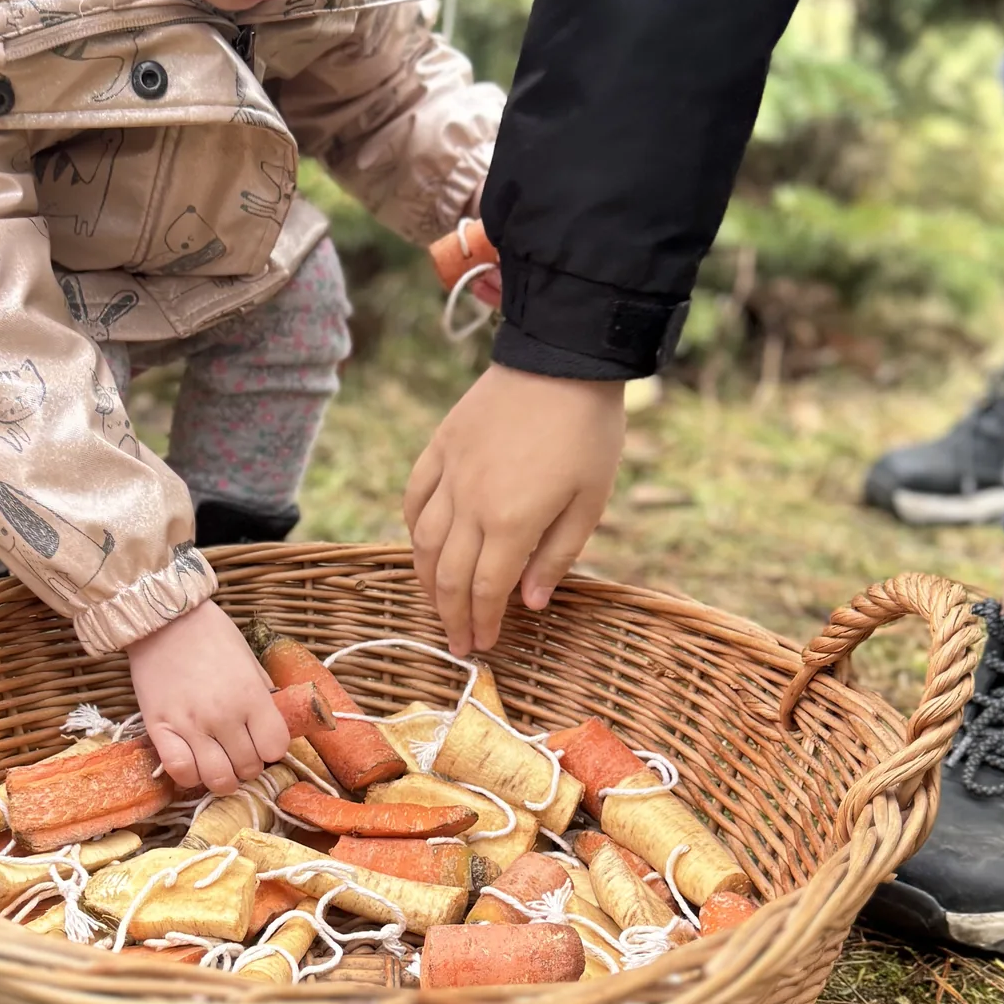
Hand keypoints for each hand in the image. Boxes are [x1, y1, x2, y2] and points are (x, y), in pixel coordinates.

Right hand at [127, 600, 291, 795]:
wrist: (163, 620)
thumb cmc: (211, 634)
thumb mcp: (249, 659)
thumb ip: (263, 694)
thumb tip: (274, 722)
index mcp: (252, 696)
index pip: (276, 748)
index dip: (272, 749)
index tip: (262, 741)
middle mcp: (224, 716)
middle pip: (248, 768)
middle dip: (248, 764)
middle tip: (239, 751)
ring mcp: (190, 725)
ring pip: (217, 779)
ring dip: (222, 777)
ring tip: (218, 763)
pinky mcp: (160, 728)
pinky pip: (180, 771)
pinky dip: (189, 776)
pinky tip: (193, 765)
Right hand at [404, 366, 625, 652]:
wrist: (562, 359)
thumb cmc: (588, 433)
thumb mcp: (589, 502)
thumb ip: (557, 556)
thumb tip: (531, 603)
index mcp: (512, 521)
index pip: (486, 589)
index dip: (482, 623)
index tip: (482, 645)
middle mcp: (470, 503)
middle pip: (449, 575)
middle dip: (451, 615)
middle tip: (456, 642)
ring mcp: (450, 474)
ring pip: (423, 542)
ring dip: (427, 581)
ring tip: (437, 604)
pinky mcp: (440, 447)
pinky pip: (415, 497)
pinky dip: (413, 528)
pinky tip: (422, 545)